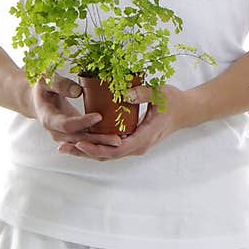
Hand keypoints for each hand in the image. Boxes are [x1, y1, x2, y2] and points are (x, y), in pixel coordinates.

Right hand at [30, 75, 121, 147]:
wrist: (36, 100)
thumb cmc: (42, 87)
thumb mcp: (46, 80)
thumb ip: (59, 84)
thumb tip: (78, 91)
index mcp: (48, 118)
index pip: (67, 125)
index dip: (83, 122)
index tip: (99, 116)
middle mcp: (56, 131)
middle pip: (78, 139)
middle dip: (98, 140)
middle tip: (117, 139)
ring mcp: (63, 135)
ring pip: (84, 143)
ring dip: (101, 143)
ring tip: (120, 141)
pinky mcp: (72, 134)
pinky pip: (86, 139)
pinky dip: (99, 140)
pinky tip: (115, 137)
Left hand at [57, 84, 199, 159]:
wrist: (185, 111)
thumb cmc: (173, 101)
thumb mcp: (160, 92)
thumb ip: (143, 92)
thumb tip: (124, 93)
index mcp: (145, 136)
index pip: (117, 149)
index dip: (97, 148)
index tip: (79, 142)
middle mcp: (139, 146)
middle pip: (108, 155)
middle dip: (85, 152)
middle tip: (63, 147)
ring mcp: (136, 146)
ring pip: (108, 154)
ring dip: (87, 152)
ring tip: (65, 147)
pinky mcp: (133, 142)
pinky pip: (112, 149)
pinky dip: (96, 147)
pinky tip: (81, 141)